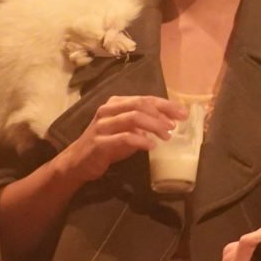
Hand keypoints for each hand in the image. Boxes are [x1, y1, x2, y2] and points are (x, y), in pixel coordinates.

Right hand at [59, 95, 188, 183]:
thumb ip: (143, 125)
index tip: (183, 113)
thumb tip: (168, 122)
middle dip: (161, 113)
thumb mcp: (126, 131)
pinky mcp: (99, 142)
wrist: (78, 162)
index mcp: (116, 104)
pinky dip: (140, 140)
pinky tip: (151, 146)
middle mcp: (108, 110)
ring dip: (154, 125)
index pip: (145, 99)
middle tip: (175, 125)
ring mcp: (102, 125)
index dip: (166, 105)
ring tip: (167, 136)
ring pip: (133, 117)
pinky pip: (124, 137)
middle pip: (140, 104)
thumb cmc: (106, 145)